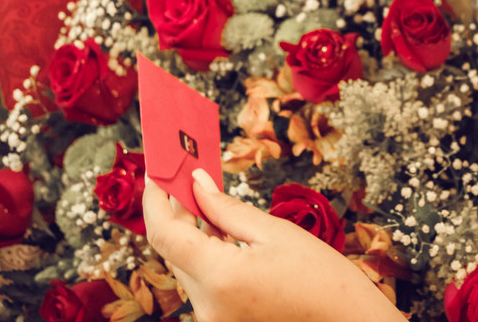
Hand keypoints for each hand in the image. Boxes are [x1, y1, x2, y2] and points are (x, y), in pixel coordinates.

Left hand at [142, 171, 403, 321]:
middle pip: (174, 252)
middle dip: (176, 212)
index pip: (164, 234)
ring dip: (191, 234)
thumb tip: (196, 184)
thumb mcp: (276, 232)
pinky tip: (219, 232)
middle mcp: (207, 307)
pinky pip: (203, 285)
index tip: (157, 172)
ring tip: (204, 198)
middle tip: (184, 176)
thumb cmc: (323, 280)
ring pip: (188, 268)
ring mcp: (213, 321)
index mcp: (219, 279)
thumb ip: (227, 208)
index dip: (154, 200)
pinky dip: (206, 256)